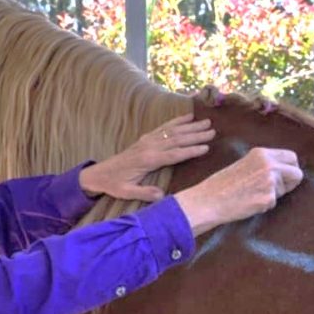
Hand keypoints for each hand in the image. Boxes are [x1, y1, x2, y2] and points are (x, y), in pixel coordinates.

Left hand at [78, 112, 214, 201]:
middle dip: (196, 135)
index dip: (190, 151)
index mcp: (147, 161)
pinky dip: (177, 121)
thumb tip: (162, 196)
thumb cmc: (114, 185)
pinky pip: (163, 127)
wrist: (100, 174)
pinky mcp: (145, 139)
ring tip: (207, 122)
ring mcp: (147, 141)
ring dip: (190, 126)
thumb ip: (144, 193)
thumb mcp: (127, 192)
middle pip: (176, 139)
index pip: (174, 155)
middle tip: (213, 131)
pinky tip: (188, 117)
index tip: (206, 148)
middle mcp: (148, 147)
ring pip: (172, 131)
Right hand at [174, 147, 303, 235]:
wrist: (208, 200)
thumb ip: (263, 164)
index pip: (291, 157)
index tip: (285, 176)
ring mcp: (270, 182)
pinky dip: (264, 205)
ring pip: (284, 190)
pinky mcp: (268, 198)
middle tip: (276, 189)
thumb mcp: (244, 164)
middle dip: (290, 182)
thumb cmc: (221, 184)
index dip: (290, 168)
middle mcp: (269, 165)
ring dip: (273, 195)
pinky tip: (248, 203)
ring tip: (251, 195)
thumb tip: (283, 170)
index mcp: (262, 153)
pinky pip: (274, 203)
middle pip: (297, 173)